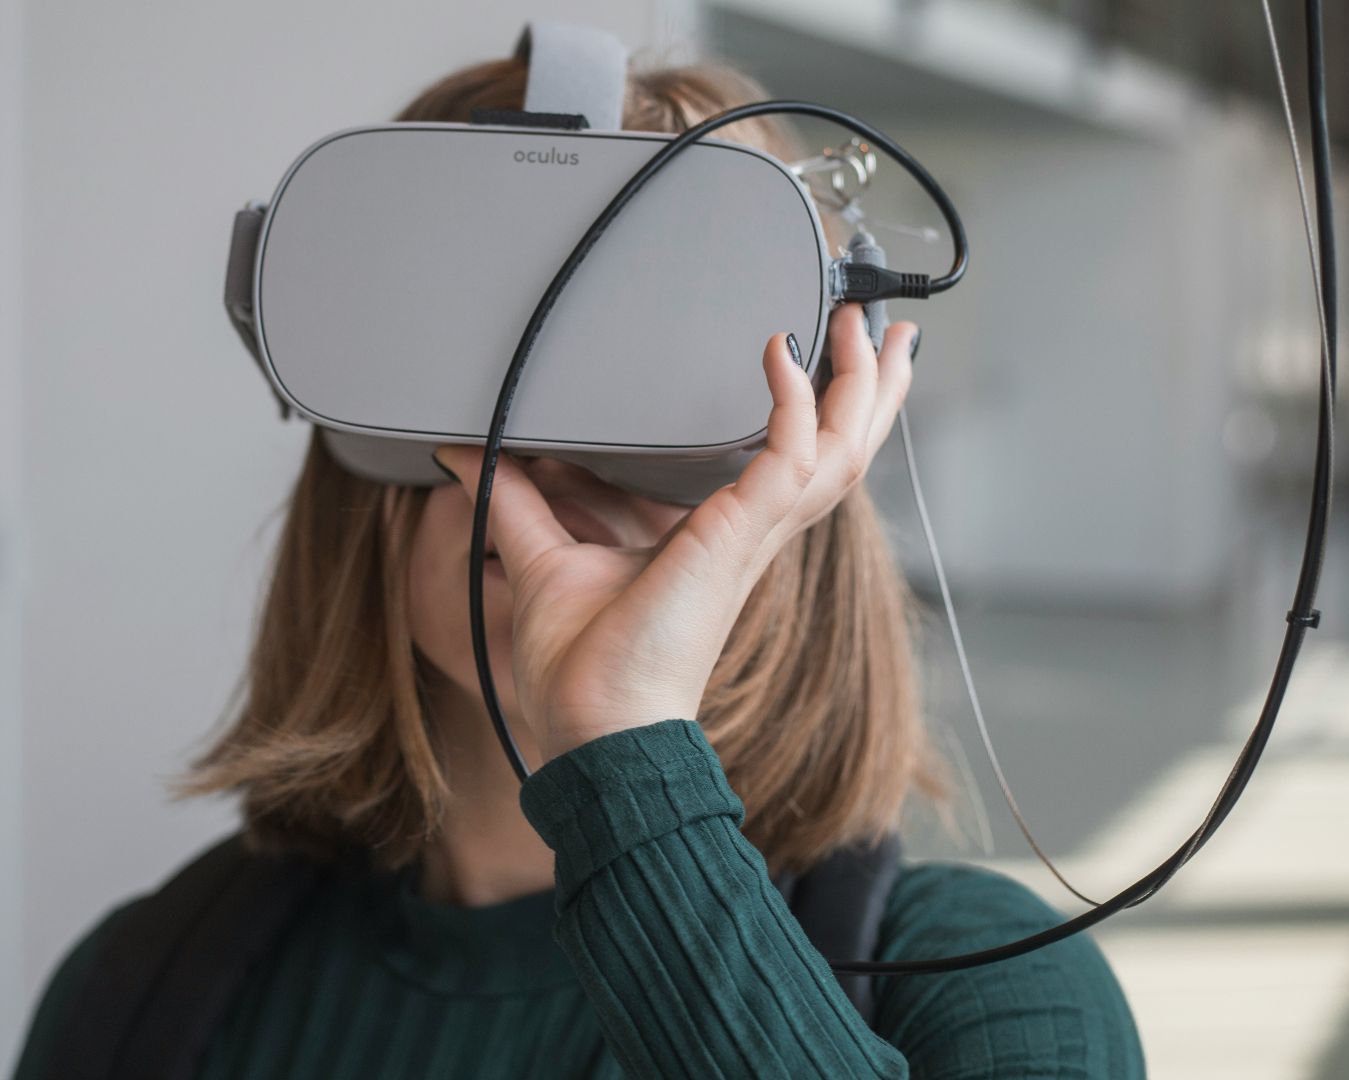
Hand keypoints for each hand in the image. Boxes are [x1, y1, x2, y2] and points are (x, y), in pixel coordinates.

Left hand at [431, 304, 917, 762]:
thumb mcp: (543, 558)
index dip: (822, 411)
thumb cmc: (582, 670)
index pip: (797, 463)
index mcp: (726, 538)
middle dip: (870, 387)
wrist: (595, 729)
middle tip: (884, 328)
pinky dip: (791, 404)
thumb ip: (512, 498)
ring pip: (840, 450)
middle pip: (842, 450)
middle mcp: (752, 534)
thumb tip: (464, 454)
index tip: (822, 354)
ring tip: (872, 328)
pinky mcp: (737, 538)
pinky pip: (788, 457)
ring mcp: (752, 536)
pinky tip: (780, 355)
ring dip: (861, 385)